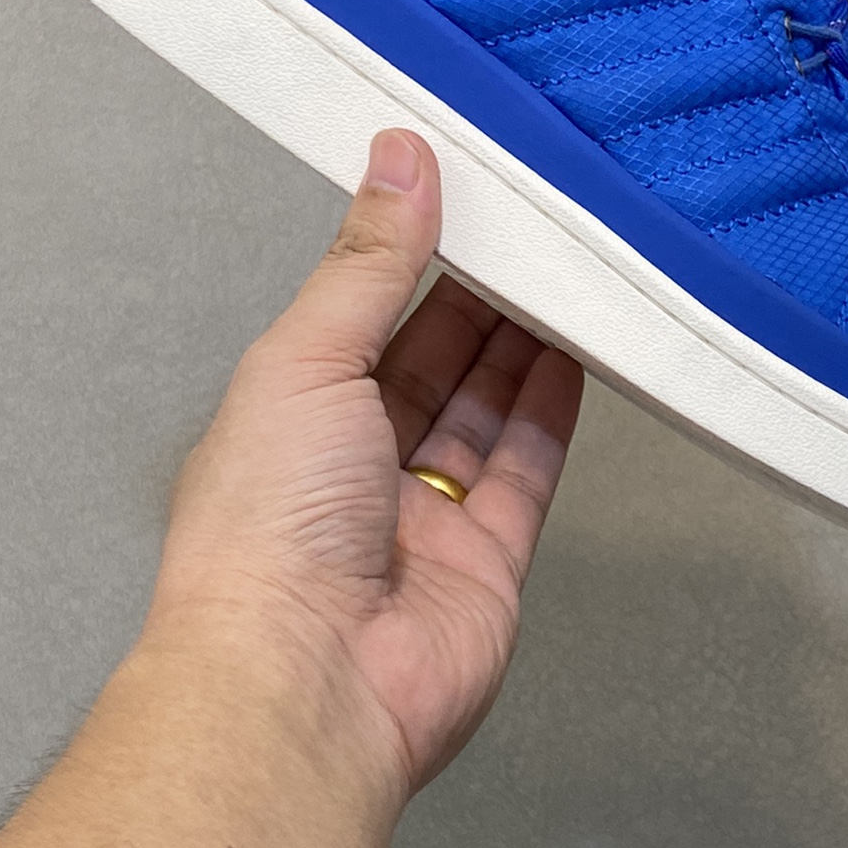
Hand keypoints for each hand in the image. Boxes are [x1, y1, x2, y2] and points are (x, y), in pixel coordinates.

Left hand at [146, 129, 583, 796]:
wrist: (305, 686)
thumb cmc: (266, 531)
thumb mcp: (306, 359)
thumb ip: (368, 262)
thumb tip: (398, 160)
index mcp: (289, 416)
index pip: (361, 317)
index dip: (409, 256)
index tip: (459, 191)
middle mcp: (352, 467)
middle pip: (432, 362)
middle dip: (479, 295)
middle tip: (532, 225)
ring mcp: (422, 519)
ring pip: (485, 411)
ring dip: (524, 343)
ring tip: (569, 271)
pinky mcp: (487, 563)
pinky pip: (528, 470)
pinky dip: (555, 411)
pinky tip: (581, 353)